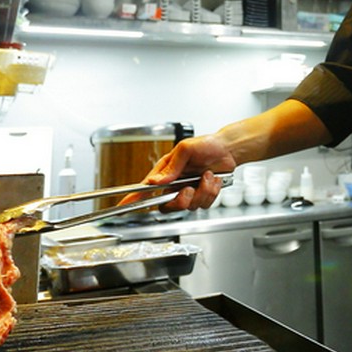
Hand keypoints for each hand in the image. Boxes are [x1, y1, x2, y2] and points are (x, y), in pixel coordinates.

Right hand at [119, 134, 235, 210]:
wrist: (228, 150)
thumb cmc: (206, 144)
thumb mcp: (186, 149)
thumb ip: (172, 167)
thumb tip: (156, 181)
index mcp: (165, 172)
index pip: (145, 188)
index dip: (133, 198)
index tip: (124, 205)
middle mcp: (175, 184)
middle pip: (168, 206)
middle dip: (181, 201)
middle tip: (190, 189)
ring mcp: (188, 191)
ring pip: (189, 206)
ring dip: (202, 191)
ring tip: (207, 175)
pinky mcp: (202, 196)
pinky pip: (204, 204)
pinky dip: (212, 191)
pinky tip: (213, 179)